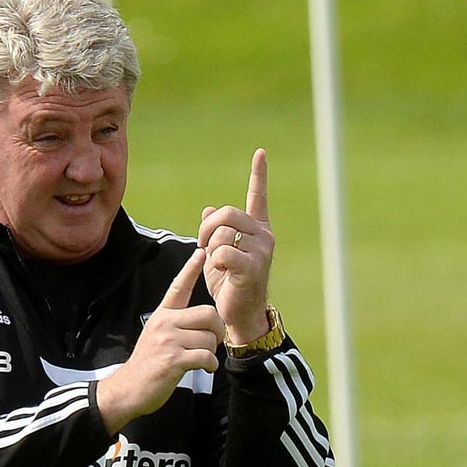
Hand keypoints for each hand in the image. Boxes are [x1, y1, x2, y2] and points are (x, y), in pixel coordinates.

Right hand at [98, 248, 223, 434]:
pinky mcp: (172, 359)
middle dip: (217, 331)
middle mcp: (164, 322)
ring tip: (199, 359)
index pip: (178, 287)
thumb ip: (178, 325)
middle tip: (211, 343)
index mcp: (162, 314)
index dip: (191, 269)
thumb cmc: (151, 364)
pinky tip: (203, 369)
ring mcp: (167, 340)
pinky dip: (210, 365)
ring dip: (211, 352)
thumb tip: (207, 321)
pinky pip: (206, 356)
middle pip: (209, 314)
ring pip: (209, 338)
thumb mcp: (159, 336)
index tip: (201, 252)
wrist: (129, 389)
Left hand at [199, 149, 275, 344]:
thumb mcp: (218, 254)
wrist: (240, 313)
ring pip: (222, 232)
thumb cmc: (230, 284)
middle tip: (202, 245)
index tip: (260, 153)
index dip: (259, 174)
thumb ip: (215, 231)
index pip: (258, 197)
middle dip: (206, 228)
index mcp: (257, 230)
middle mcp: (264, 237)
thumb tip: (208, 209)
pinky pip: (223, 252)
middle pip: (226, 213)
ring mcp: (261, 251)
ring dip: (210, 248)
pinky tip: (223, 273)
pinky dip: (215, 263)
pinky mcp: (254, 267)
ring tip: (216, 264)